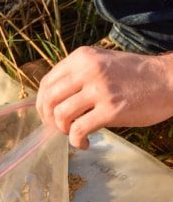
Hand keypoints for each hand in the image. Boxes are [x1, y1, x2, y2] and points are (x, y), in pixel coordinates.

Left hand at [36, 46, 172, 148]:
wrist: (171, 80)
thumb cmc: (136, 75)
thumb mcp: (103, 62)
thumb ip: (79, 74)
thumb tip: (53, 98)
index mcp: (82, 57)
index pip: (46, 82)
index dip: (41, 103)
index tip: (47, 115)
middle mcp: (88, 70)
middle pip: (49, 99)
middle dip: (47, 118)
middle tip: (57, 128)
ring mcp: (100, 90)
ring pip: (60, 115)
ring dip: (62, 129)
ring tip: (73, 133)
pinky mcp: (111, 110)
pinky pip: (79, 129)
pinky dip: (76, 140)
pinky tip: (84, 143)